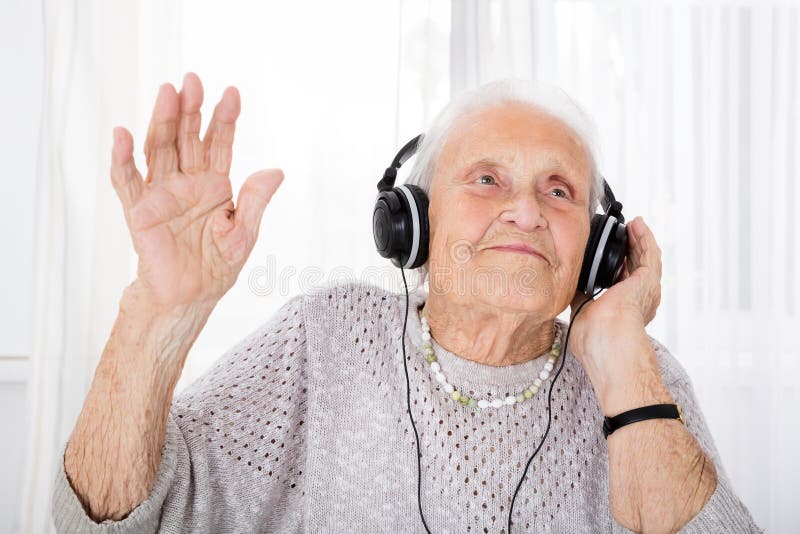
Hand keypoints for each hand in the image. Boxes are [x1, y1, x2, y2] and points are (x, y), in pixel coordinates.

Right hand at [110, 73, 283, 310]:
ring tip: (167, 93)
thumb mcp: (243, 234)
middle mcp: (186, 182)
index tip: (232, 93)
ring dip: (163, 121)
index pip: (219, 143)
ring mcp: (161, 192)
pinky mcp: (139, 210)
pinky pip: (127, 181)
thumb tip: (276, 171)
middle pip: (187, 138)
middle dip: (191, 110)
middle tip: (193, 80)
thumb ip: (255, 201)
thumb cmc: (217, 266)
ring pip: (160, 149)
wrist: (190, 297)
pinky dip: (123, 159)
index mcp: (215, 185)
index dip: (225, 119)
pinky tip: (123, 135)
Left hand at [567, 216, 661, 359]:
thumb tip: (570, 285)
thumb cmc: (594, 339)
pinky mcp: (648, 279)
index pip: (621, 281)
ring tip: (631, 225)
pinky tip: (637, 224)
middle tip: (622, 232)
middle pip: (635, 266)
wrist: (608, 339)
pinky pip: (649, 253)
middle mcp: (639, 299)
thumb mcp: (582, 312)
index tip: (607, 253)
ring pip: (644, 258)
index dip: (616, 266)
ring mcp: (646, 289)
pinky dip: (644, 237)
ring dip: (637, 240)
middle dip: (629, 249)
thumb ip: (580, 296)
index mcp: (623, 309)